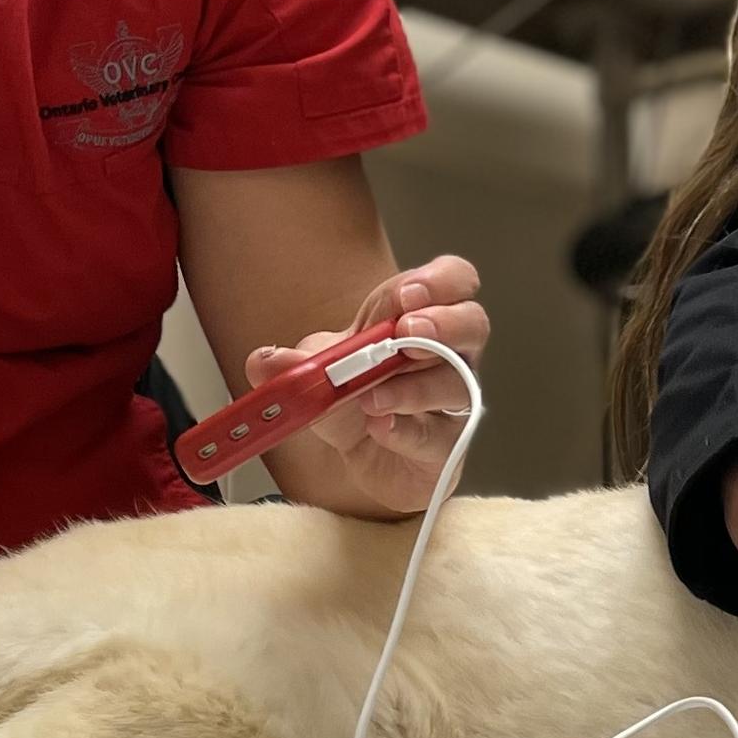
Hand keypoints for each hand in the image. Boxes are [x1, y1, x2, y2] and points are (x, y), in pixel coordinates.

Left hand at [245, 255, 489, 515]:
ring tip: (372, 398)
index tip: (407, 295)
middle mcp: (448, 354)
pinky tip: (381, 429)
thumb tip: (263, 360)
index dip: (438, 280)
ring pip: (458, 382)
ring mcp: (452, 400)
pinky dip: (406, 431)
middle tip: (408, 333)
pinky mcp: (446, 445)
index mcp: (419, 318)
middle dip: (444, 324)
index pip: (452, 281)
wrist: (361, 456)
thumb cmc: (354, 399)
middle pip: (473, 324)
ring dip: (414, 387)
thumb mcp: (315, 375)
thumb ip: (291, 366)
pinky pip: (438, 436)